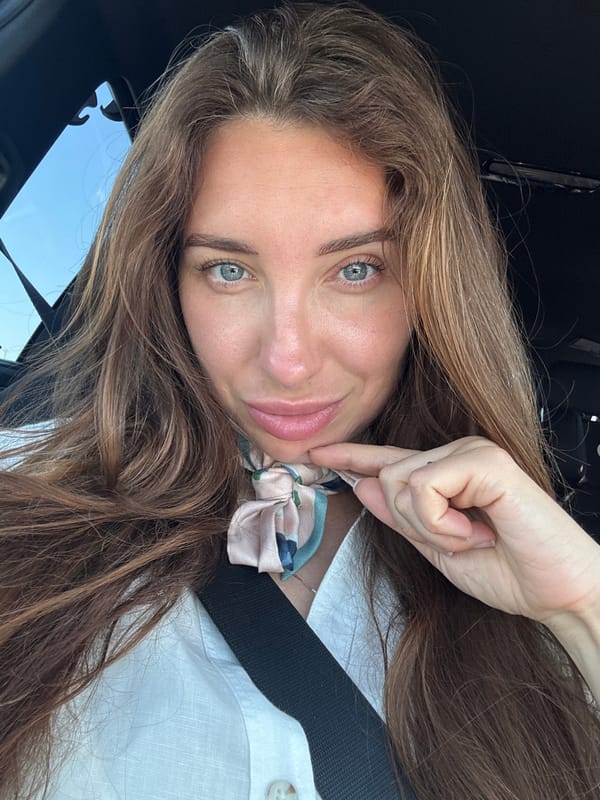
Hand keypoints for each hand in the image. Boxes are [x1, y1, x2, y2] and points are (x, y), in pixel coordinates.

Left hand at [310, 436, 599, 625]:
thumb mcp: (437, 548)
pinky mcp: (485, 461)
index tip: (316, 455)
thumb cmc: (508, 571)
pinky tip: (477, 530)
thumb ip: (400, 516)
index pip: (390, 461)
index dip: (352, 457)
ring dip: (431, 528)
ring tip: (473, 537)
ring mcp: (472, 452)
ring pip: (400, 482)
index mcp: (447, 474)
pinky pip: (425, 488)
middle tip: (459, 542)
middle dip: (412, 524)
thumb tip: (362, 486)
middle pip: (387, 478)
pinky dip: (442, 524)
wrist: (558, 592)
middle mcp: (458, 454)